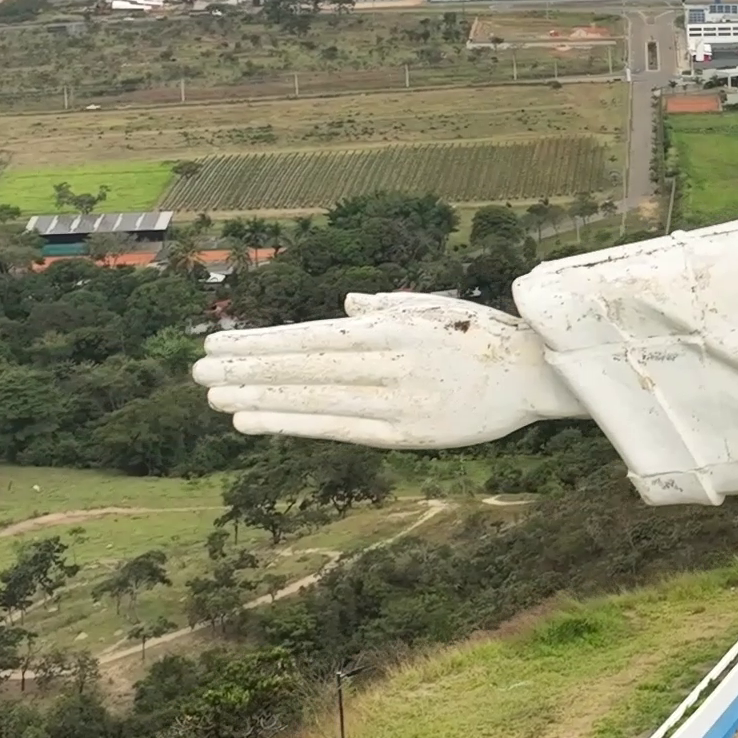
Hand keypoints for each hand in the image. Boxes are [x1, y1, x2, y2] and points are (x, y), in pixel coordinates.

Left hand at [193, 293, 575, 448]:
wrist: (539, 374)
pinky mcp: (406, 432)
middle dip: (248, 367)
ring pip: (314, 397)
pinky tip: (255, 421)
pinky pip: (338, 428)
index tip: (218, 343)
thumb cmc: (482, 336)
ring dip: (260, 396)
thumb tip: (346, 304)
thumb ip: (386, 307)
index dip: (261, 341)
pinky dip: (293, 423)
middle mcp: (387, 361)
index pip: (310, 335)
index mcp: (390, 327)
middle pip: (304, 365)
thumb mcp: (433, 309)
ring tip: (215, 397)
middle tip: (198, 370)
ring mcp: (395, 399)